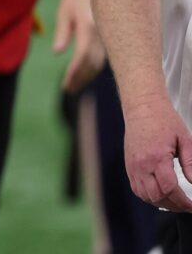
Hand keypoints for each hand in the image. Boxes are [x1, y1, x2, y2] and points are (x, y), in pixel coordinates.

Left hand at [52, 0, 104, 92]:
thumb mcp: (65, 11)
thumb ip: (62, 32)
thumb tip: (57, 52)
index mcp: (90, 25)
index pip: (84, 52)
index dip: (76, 68)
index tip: (67, 81)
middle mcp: (102, 34)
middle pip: (93, 62)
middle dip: (80, 77)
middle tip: (67, 89)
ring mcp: (108, 38)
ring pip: (99, 63)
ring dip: (87, 76)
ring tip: (73, 87)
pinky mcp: (110, 40)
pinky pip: (102, 59)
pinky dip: (92, 69)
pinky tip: (83, 76)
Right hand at [123, 95, 191, 211]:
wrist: (142, 108)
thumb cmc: (163, 120)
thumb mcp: (185, 139)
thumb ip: (191, 163)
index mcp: (157, 157)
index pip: (170, 189)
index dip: (183, 201)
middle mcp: (141, 164)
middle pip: (156, 195)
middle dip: (174, 205)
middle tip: (186, 205)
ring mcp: (133, 166)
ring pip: (144, 195)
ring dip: (160, 202)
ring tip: (174, 202)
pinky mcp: (128, 165)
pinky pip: (136, 188)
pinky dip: (148, 196)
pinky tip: (159, 194)